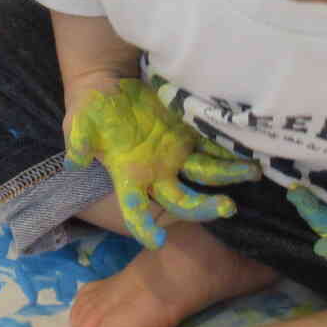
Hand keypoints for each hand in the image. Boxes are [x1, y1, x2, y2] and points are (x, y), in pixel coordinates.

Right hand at [65, 78, 259, 247]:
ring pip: (207, 174)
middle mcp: (157, 174)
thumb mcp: (78, 122)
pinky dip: (231, 150)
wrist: (108, 85)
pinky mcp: (189, 134)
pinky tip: (251, 150)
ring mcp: (176, 155)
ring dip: (229, 175)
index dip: (144, 226)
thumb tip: (74, 160)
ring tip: (252, 172)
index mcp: (130, 178)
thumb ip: (78, 141)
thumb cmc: (90, 109)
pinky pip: (214, 146)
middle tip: (227, 208)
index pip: (136, 209)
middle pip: (184, 200)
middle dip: (205, 207)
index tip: (156, 241)